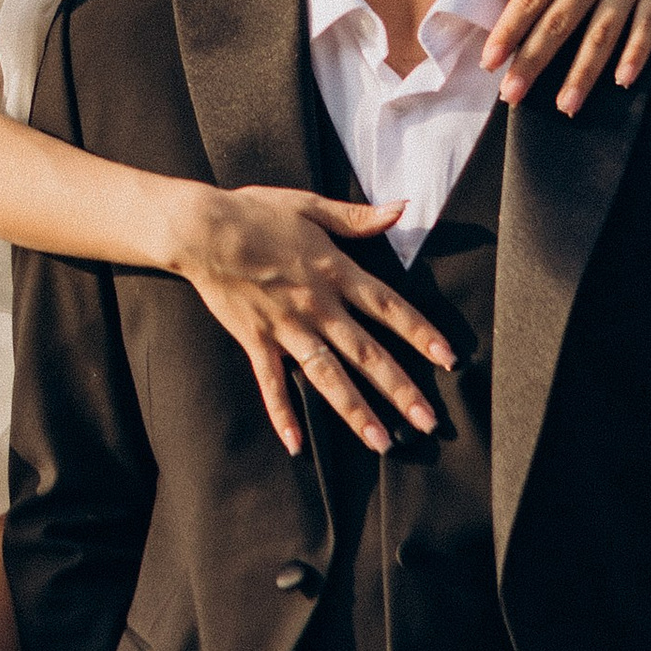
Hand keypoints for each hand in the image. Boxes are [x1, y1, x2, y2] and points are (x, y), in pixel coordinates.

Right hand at [170, 184, 456, 461]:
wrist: (201, 229)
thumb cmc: (254, 212)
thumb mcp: (311, 205)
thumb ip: (358, 217)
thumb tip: (402, 209)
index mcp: (336, 272)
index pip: (388, 307)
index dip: (420, 333)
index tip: (448, 359)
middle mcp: (317, 306)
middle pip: (367, 354)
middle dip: (400, 390)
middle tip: (428, 422)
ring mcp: (286, 326)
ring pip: (328, 376)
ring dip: (356, 411)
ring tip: (381, 442)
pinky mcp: (256, 340)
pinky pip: (270, 383)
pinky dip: (282, 413)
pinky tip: (296, 444)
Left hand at [481, 0, 650, 117]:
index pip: (529, 0)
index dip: (507, 33)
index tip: (489, 64)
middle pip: (560, 23)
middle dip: (534, 62)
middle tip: (513, 96)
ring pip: (603, 33)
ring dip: (583, 72)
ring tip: (566, 106)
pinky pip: (648, 25)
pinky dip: (637, 53)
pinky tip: (621, 80)